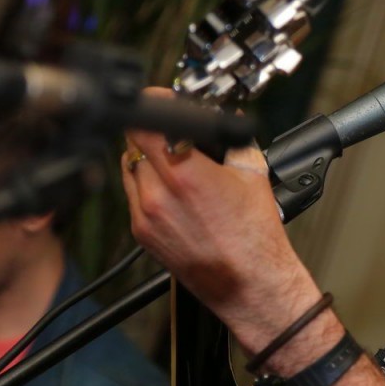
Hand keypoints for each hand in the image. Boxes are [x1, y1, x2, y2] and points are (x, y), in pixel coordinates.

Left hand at [120, 89, 333, 362]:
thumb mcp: (253, 172)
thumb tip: (221, 123)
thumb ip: (231, 139)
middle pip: (134, 142)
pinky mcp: (141, 232)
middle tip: (174, 134)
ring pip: (129, 166)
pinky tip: (172, 190)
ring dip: (146, 157)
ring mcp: (145, 215)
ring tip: (174, 164)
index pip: (146, 122)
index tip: (162, 102)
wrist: (250, 283)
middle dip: (154, 132)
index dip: (153, 106)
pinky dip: (146, 183)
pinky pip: (132, 193)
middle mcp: (158, 195)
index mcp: (186, 174)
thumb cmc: (255, 237)